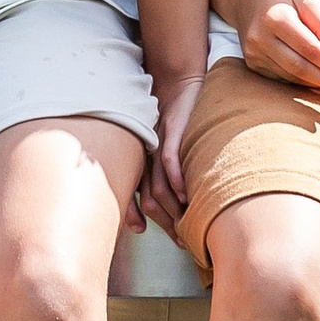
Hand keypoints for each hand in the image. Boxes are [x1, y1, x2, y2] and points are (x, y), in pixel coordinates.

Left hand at [143, 71, 201, 223]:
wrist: (177, 81)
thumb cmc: (173, 116)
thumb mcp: (163, 143)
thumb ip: (162, 169)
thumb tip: (174, 201)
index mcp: (140, 160)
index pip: (134, 193)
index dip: (133, 214)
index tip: (141, 231)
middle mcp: (144, 156)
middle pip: (148, 197)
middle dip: (162, 222)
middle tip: (180, 240)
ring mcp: (156, 145)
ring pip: (157, 185)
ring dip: (171, 208)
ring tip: (186, 223)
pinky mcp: (171, 132)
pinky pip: (169, 160)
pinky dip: (176, 179)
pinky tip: (185, 195)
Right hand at [237, 0, 319, 94]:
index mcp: (276, 18)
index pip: (309, 48)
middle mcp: (261, 38)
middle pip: (299, 67)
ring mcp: (254, 53)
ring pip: (290, 76)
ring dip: (315, 83)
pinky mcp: (252, 63)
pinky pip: (281, 78)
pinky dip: (301, 81)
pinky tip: (316, 80)